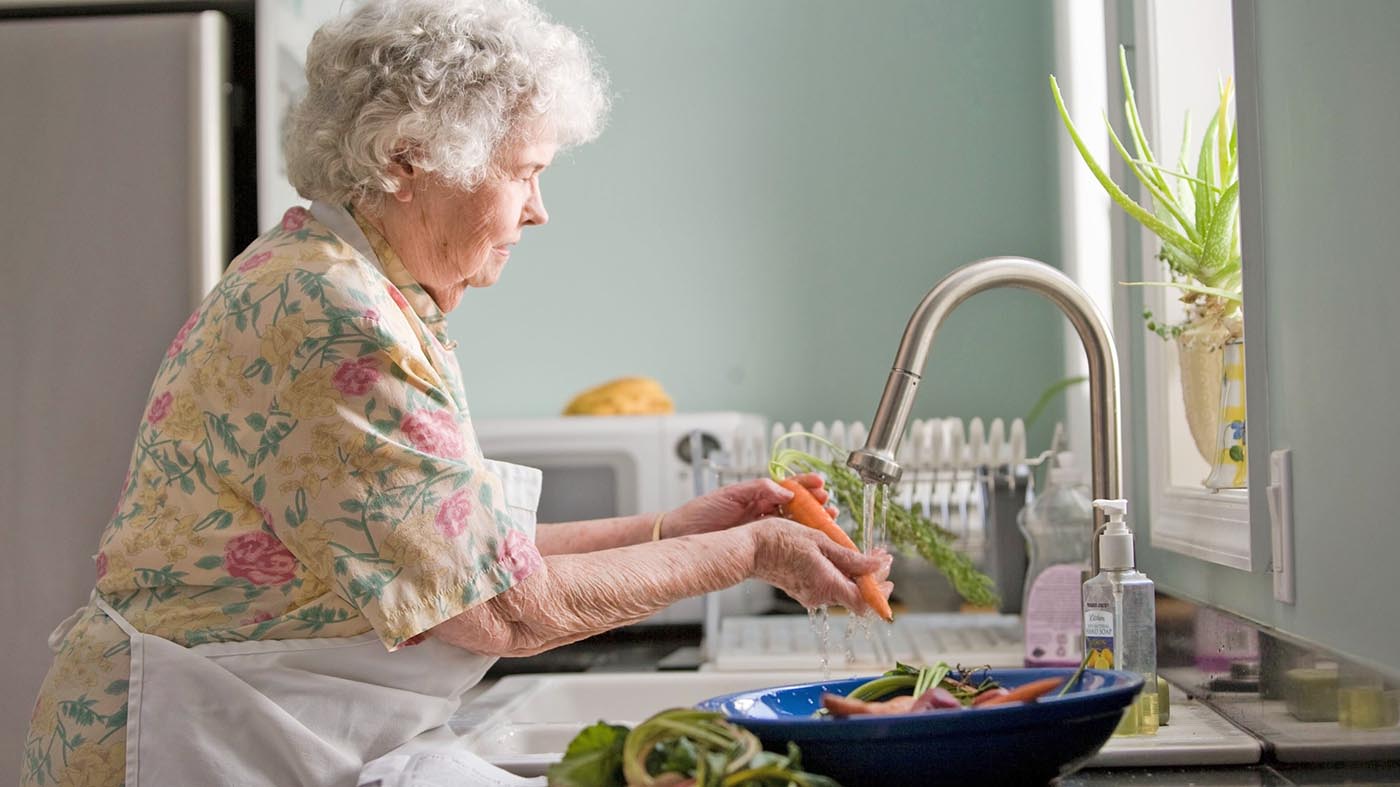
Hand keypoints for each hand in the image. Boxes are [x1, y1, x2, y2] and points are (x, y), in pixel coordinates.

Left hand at [663, 473, 837, 539]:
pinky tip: (810, 541)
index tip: (820, 484)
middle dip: (815, 504)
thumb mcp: (730, 495)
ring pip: (794, 524)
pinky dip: (798, 541)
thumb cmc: (700, 513)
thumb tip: (785, 490)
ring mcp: (761, 529)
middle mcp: (762, 511)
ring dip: (811, 522)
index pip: (787, 487)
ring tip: (828, 520)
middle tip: (829, 505)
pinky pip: (782, 542)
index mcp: (756, 495)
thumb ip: (758, 489)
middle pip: (796, 506)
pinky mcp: (758, 546)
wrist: (681, 535)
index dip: (805, 485)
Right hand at [747, 519, 892, 614]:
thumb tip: (876, 566)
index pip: (864, 601)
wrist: (749, 549)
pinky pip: (828, 585)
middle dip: (871, 577)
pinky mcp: (802, 590)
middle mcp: (819, 595)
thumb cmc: (779, 540)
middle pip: (856, 595)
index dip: (880, 590)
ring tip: (860, 552)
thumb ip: (850, 558)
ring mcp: (810, 594)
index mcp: (827, 584)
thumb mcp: (820, 541)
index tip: (886, 567)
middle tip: (878, 556)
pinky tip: (839, 556)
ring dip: (856, 573)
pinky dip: (839, 573)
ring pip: (843, 589)